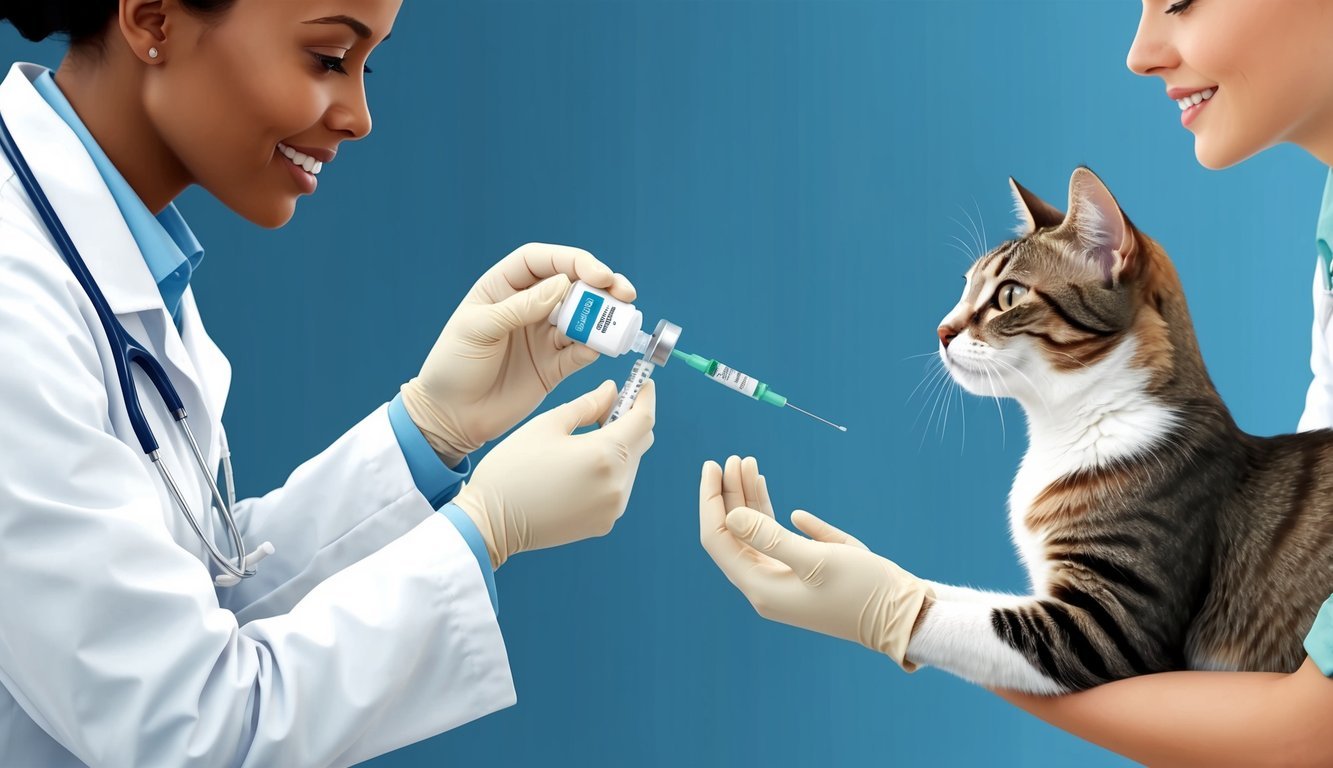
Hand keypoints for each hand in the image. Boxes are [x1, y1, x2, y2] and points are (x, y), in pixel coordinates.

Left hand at [401, 243, 636, 465]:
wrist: (450, 417)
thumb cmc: (453, 366)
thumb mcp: (478, 330)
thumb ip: (519, 307)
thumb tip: (563, 285)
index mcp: (504, 288)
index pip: (543, 261)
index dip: (573, 261)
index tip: (598, 275)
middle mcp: (529, 307)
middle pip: (573, 285)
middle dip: (602, 286)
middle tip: (624, 294)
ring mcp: (543, 337)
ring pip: (583, 318)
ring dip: (603, 318)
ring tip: (619, 323)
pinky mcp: (554, 366)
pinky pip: (581, 352)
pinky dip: (593, 349)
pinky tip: (595, 350)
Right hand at [453, 379, 655, 567]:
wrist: (491, 522)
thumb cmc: (513, 468)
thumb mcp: (548, 424)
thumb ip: (588, 404)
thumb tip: (611, 391)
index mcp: (604, 454)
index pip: (643, 419)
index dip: (645, 397)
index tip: (643, 384)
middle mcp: (617, 484)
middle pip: (641, 442)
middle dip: (631, 419)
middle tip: (609, 406)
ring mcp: (613, 507)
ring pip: (630, 465)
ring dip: (619, 447)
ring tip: (587, 438)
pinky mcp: (604, 522)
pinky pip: (618, 488)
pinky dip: (609, 471)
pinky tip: (583, 466)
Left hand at [698, 456, 933, 668]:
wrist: (906, 616)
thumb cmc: (863, 590)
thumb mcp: (817, 560)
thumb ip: (771, 537)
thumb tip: (731, 515)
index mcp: (761, 587)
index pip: (719, 539)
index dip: (711, 500)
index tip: (711, 465)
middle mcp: (767, 586)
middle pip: (736, 534)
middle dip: (731, 494)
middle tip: (733, 458)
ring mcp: (787, 581)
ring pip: (758, 534)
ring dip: (751, 500)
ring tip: (748, 464)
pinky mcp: (808, 575)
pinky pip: (783, 542)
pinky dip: (778, 520)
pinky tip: (783, 505)